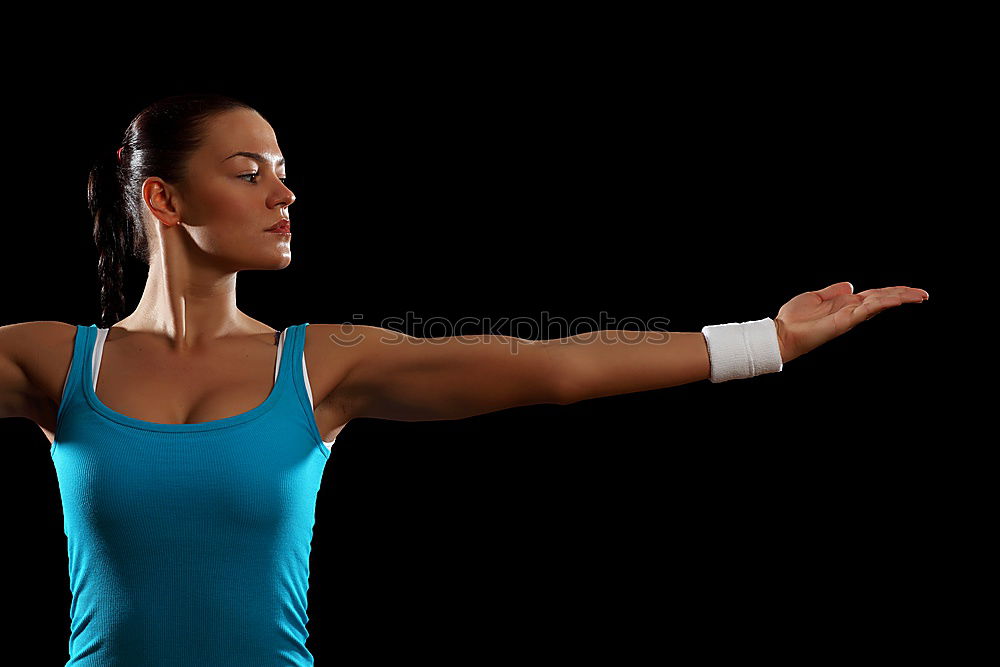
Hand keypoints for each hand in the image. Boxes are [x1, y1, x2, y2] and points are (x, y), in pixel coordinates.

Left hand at [774, 281, 928, 363]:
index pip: (874, 296)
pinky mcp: (844, 321)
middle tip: (924, 295)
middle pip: (882, 299)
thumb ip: (833, 291)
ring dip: (899, 298)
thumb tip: (850, 284)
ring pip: (879, 304)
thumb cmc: (794, 319)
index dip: (892, 291)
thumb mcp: (815, 297)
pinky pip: (865, 310)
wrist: (782, 333)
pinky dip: (880, 303)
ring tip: (918, 296)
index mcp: (846, 304)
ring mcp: (849, 317)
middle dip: (903, 296)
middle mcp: (851, 311)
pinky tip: (894, 299)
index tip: (910, 290)